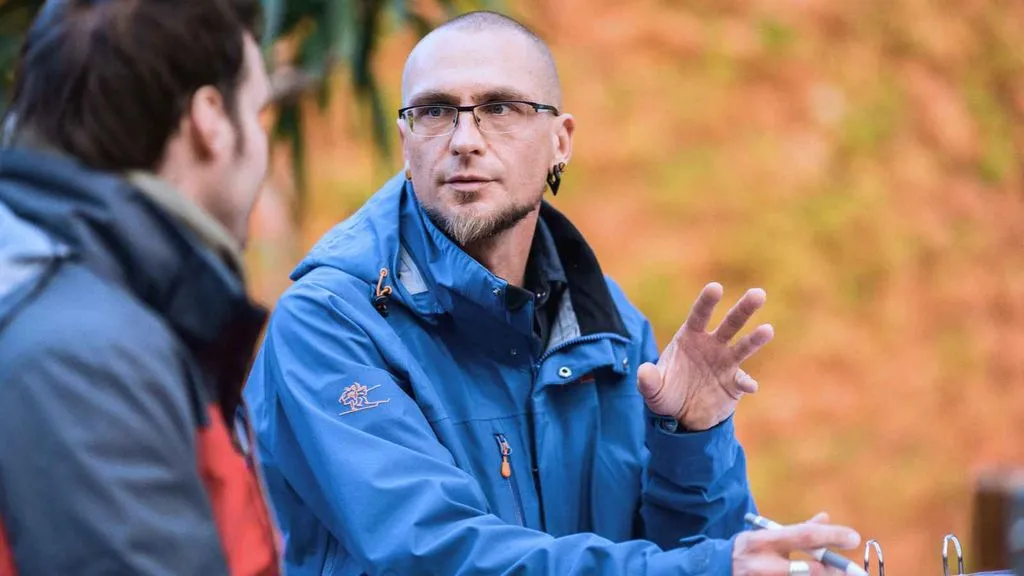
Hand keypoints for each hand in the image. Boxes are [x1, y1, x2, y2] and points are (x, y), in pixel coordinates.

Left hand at [637, 282, 772, 429]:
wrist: (682, 416)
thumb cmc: (666, 393)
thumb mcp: (652, 389)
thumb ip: (648, 380)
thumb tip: (643, 371)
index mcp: (690, 337)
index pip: (699, 315)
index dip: (707, 301)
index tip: (716, 287)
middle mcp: (712, 345)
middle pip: (730, 323)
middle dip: (744, 308)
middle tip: (758, 294)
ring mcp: (726, 362)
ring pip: (744, 346)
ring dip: (756, 338)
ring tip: (767, 330)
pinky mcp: (735, 383)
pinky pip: (743, 380)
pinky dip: (747, 382)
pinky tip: (748, 386)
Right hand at [733, 513, 859, 575]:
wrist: (714, 570)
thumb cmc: (748, 551)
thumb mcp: (766, 536)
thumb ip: (796, 530)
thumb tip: (825, 518)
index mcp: (763, 541)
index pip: (804, 536)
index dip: (832, 536)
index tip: (854, 537)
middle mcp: (763, 564)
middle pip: (811, 570)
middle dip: (835, 571)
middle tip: (852, 571)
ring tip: (837, 574)